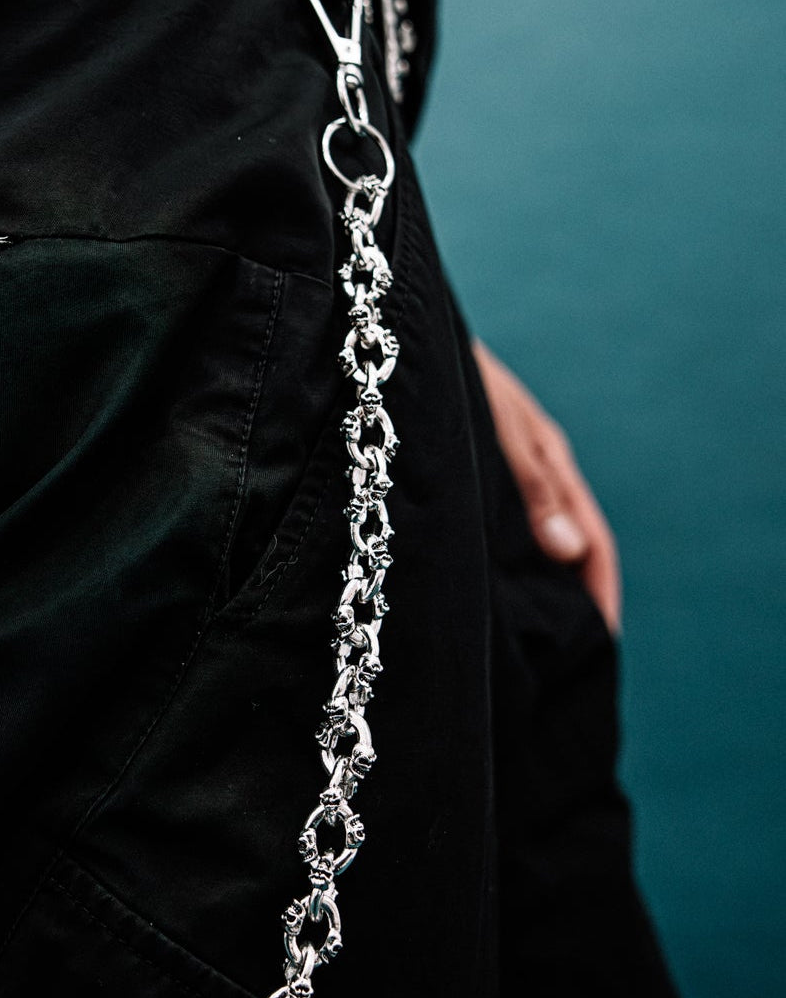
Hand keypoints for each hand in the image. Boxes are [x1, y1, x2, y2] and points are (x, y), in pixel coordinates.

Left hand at [472, 336, 622, 637]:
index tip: (599, 644)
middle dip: (566, 605)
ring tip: (517, 643)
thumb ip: (535, 488)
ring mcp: (496, 477)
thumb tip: (570, 554)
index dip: (598, 597)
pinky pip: (488, 534)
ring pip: (523, 546)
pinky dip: (492, 568)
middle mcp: (529, 475)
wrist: (399, 338)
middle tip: (557, 660)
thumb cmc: (451, 371)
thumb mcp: (498, 428)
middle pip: (562, 553)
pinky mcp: (461, 477)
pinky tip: (473, 595)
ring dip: (527, 591)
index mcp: (550, 463)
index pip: (592, 545)